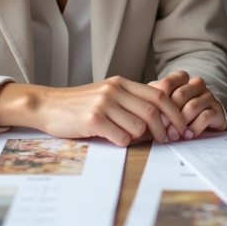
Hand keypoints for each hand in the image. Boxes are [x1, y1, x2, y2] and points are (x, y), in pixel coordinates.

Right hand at [0, 77, 188, 146]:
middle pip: (153, 109)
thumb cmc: (79, 104)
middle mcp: (115, 90)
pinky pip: (120, 136)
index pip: (159, 94)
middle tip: (168, 140)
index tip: (179, 126)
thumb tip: (158, 119)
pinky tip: (116, 141)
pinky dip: (124, 142)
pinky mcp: (93, 119)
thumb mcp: (106, 94)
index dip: (174, 111)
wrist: (47, 105)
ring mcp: (104, 104)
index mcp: (121, 83)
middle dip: (165, 128)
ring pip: (138, 125)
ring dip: (142, 137)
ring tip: (136, 140)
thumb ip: (129, 101)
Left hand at [151, 70, 226, 139]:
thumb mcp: (162, 104)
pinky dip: (195, 128)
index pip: (168, 83)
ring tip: (174, 136)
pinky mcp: (217, 110)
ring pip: (193, 106)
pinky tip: (188, 135)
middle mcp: (197, 84)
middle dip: (170, 116)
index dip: (159, 101)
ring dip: (181, 124)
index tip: (153, 117)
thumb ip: (154, 102)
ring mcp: (209, 96)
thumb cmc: (176, 112)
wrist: (200, 122)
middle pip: (180, 95)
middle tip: (163, 130)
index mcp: (182, 78)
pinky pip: (206, 116)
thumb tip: (145, 112)